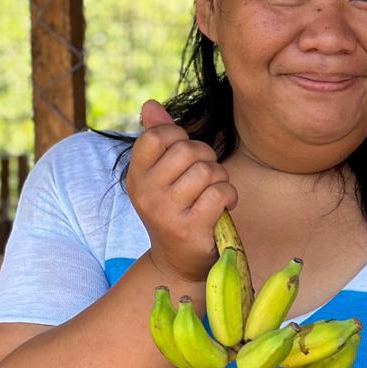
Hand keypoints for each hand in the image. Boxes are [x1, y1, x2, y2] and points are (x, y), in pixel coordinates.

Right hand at [126, 99, 238, 284]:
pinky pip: (219, 192)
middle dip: (206, 158)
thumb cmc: (174, 211)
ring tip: (214, 193)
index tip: (185, 155)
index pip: (157, 135)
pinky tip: (224, 206)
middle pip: (188, 150)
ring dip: (220, 179)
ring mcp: (166, 212)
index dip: (180, 137)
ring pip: (207, 171)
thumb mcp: (159, 176)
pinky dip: (229, 196)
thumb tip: (150, 104)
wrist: (177, 263)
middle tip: (206, 177)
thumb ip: (157, 138)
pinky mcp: (189, 228)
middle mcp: (146, 193)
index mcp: (136, 176)